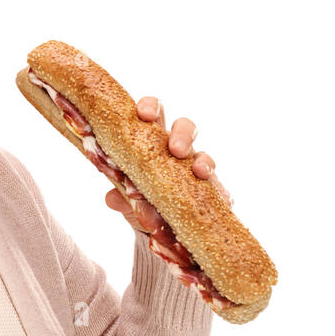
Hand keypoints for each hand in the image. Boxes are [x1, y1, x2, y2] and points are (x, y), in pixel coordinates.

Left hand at [104, 95, 232, 225]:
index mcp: (151, 140)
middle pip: (184, 128)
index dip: (150, 108)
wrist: (157, 228)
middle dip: (182, 134)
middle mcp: (176, 150)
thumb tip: (112, 198)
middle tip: (176, 149)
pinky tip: (222, 199)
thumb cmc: (140, 200)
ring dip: (204, 161)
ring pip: (204, 156)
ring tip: (199, 171)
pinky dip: (221, 193)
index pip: (153, 114)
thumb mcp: (126, 200)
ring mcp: (195, 169)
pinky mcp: (212, 192)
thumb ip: (120, 198)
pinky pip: (220, 189)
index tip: (144, 114)